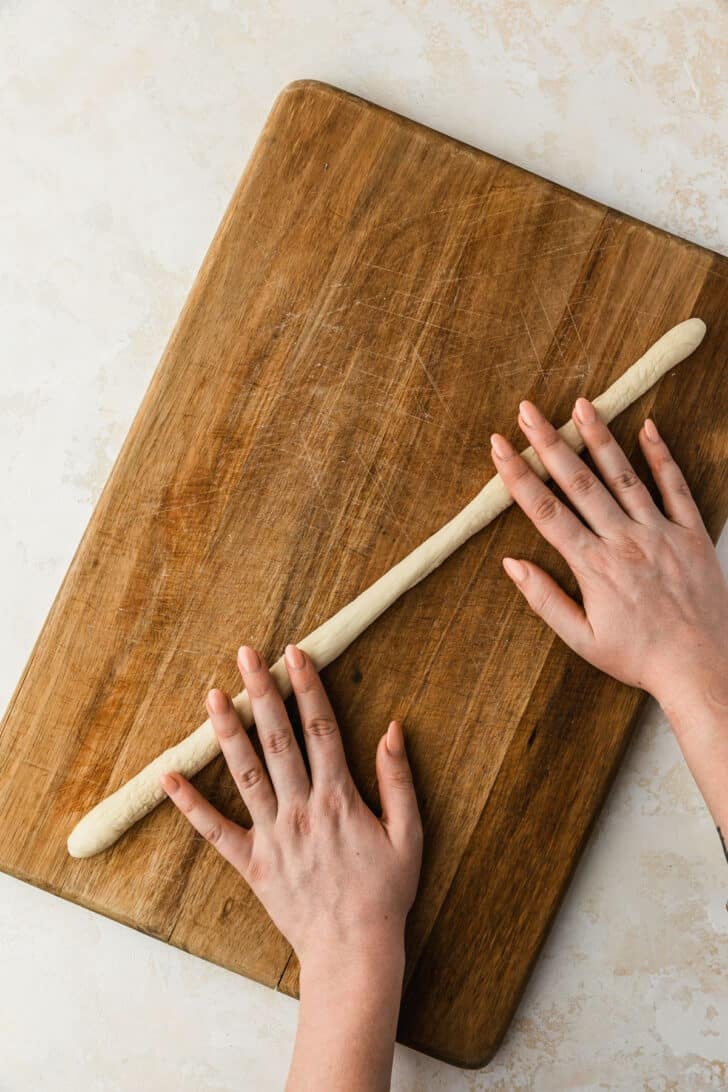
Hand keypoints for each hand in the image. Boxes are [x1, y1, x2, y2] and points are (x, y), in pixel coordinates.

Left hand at [161, 644, 421, 969]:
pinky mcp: (252, 863)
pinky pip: (215, 831)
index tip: (296, 653)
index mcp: (339, 798)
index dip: (308, 687)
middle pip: (278, 739)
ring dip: (227, 732)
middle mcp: (301, 809)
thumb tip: (394, 729)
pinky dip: (190, 804)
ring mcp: (273, 835)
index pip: (321, 728)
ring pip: (245, 773)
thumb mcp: (408, 834)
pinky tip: (169, 775)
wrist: (353, 951)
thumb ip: (399, 779)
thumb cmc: (385, 893)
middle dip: (263, 692)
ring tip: (213, 694)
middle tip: (246, 654)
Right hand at [490, 398, 727, 711]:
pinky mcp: (691, 534)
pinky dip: (661, 457)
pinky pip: (675, 488)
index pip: (545, 511)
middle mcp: (624, 541)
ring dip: (599, 438)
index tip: (499, 447)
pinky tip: (647, 428)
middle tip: (527, 410)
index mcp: (593, 567)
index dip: (518, 476)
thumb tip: (511, 564)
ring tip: (580, 405)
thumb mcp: (582, 639)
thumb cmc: (639, 658)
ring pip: (624, 476)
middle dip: (549, 443)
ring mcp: (660, 533)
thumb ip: (545, 599)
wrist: (702, 668)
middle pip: (579, 483)